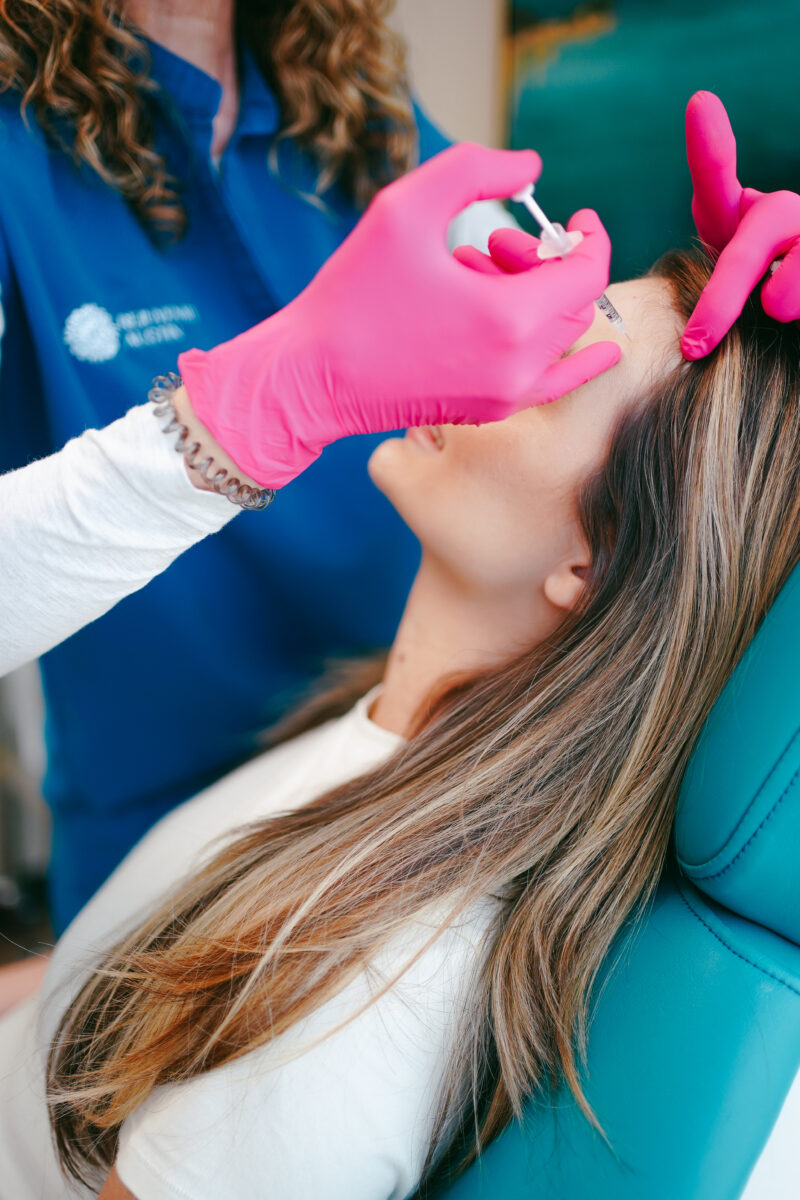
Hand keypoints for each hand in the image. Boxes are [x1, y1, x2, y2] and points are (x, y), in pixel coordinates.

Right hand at [177, 143, 618, 488]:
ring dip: (535, 299)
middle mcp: (519, 367)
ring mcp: (507, 396)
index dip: (589, 237)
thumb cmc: (352, 294)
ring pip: (560, 338)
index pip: (587, 272)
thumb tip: (532, 168)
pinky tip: (599, 349)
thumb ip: (476, 169)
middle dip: (544, 263)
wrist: (312, 378)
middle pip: (574, 303)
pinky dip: (566, 353)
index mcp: (508, 319)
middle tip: (491, 244)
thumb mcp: (405, 206)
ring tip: (475, 279)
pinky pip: (551, 380)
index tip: (576, 217)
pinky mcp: (490, 413)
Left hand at [682, 91, 799, 358]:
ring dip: (782, 303)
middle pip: (746, 251)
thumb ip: (703, 299)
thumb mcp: (721, 292)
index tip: (701, 105)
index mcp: (740, 217)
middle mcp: (780, 214)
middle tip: (693, 346)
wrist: (796, 298)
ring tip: (778, 313)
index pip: (717, 180)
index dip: (710, 146)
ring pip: (789, 281)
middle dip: (718, 302)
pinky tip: (796, 312)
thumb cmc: (754, 303)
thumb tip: (693, 344)